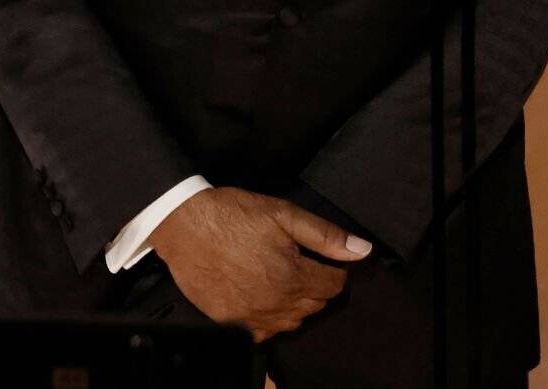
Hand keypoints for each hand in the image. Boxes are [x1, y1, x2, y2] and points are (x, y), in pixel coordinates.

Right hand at [151, 187, 371, 340]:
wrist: (183, 225)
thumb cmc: (235, 215)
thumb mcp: (284, 214)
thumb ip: (325, 236)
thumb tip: (363, 250)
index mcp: (292, 277)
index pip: (334, 286)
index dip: (335, 270)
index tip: (326, 259)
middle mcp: (275, 305)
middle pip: (315, 305)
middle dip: (317, 286)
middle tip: (305, 264)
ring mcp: (251, 318)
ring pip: (292, 322)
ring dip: (297, 304)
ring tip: (286, 279)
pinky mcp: (230, 323)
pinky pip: (264, 333)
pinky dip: (271, 319)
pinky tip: (264, 298)